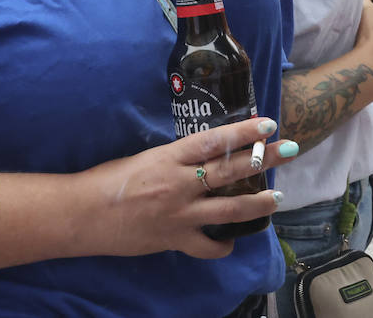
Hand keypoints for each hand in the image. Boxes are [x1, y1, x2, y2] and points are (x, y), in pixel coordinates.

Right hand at [82, 117, 290, 258]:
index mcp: (169, 157)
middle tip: (290, 149)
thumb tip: (200, 158)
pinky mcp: (174, 239)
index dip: (243, 132)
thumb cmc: (106, 180)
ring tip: (276, 198)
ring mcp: (179, 214)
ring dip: (257, 204)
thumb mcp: (144, 159)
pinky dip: (222, 246)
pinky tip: (230, 243)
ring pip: (229, 210)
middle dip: (263, 159)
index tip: (267, 124)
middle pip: (231, 170)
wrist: (82, 214)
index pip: (215, 140)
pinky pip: (208, 247)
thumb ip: (174, 160)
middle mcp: (180, 183)